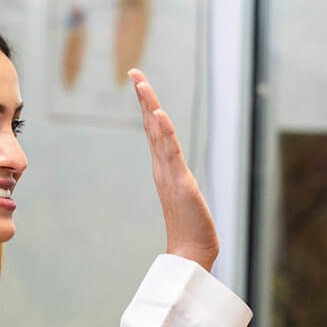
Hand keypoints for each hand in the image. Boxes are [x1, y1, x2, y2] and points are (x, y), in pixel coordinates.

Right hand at [130, 68, 218, 271]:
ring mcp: (169, 173)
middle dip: (144, 97)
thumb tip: (177, 178)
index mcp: (164, 167)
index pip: (154, 130)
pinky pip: (171, 151)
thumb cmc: (190, 229)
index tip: (139, 82)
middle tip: (134, 72)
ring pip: (158, 134)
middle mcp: (162, 167)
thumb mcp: (185, 196)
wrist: (191, 253)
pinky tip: (159, 113)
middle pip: (151, 125)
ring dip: (150, 107)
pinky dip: (165, 131)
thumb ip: (179, 183)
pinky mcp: (180, 182)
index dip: (147, 105)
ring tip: (142, 84)